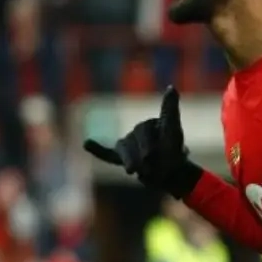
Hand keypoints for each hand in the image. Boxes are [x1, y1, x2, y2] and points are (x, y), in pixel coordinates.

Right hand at [83, 86, 202, 197]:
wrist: (173, 173)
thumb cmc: (174, 151)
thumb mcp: (174, 131)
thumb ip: (170, 110)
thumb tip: (172, 87)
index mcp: (149, 123)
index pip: (144, 129)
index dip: (148, 142)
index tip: (152, 147)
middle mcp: (137, 130)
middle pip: (134, 141)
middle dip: (145, 155)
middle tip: (154, 164)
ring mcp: (128, 143)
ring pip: (124, 151)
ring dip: (132, 162)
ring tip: (143, 171)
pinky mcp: (121, 156)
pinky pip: (108, 154)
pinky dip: (98, 150)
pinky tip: (87, 143)